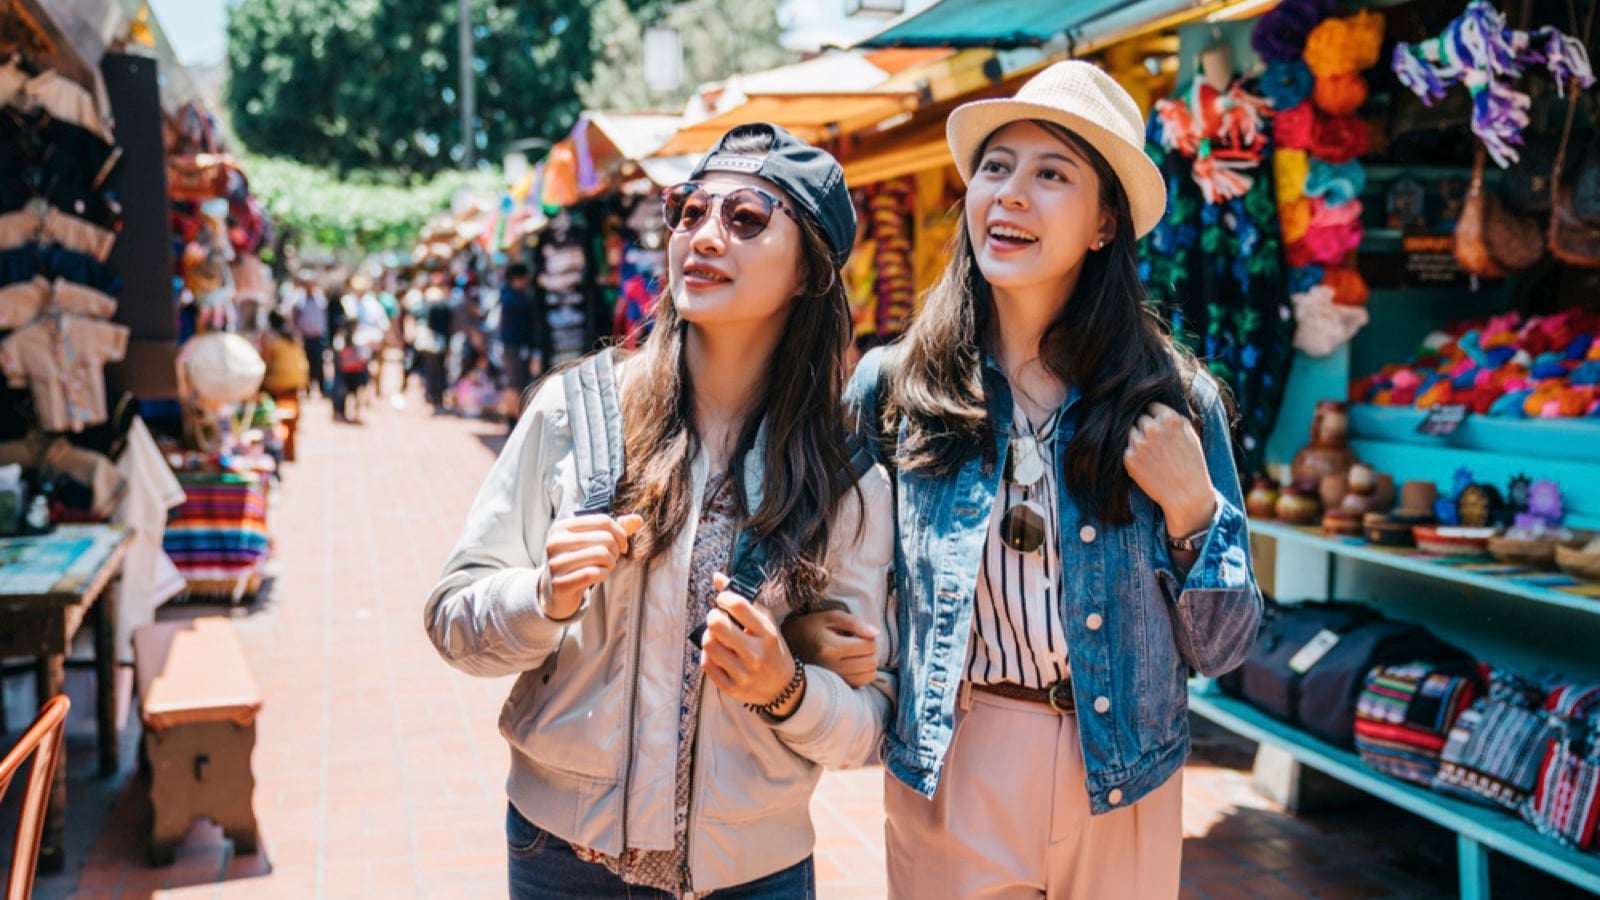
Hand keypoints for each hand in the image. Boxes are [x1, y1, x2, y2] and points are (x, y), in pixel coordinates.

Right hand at [543, 513, 643, 618]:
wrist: (556, 592)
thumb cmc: (578, 562)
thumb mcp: (592, 542)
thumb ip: (615, 529)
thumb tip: (638, 519)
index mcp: (561, 527)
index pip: (603, 520)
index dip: (620, 533)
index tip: (622, 545)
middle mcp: (555, 542)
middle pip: (605, 538)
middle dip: (616, 550)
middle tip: (613, 559)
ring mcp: (555, 563)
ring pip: (601, 554)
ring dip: (611, 563)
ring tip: (606, 567)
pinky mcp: (559, 583)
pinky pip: (593, 574)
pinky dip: (603, 574)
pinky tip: (599, 576)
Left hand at [701, 573, 802, 716]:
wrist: (783, 688)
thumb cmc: (771, 650)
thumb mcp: (766, 624)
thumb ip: (743, 601)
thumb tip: (716, 577)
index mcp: (767, 634)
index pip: (739, 606)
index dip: (724, 597)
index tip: (723, 600)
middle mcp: (756, 654)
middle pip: (717, 625)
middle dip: (712, 616)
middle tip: (717, 618)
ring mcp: (743, 673)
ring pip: (709, 644)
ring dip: (708, 636)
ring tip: (717, 636)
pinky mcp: (732, 688)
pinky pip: (706, 664)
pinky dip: (708, 655)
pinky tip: (717, 653)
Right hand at [782, 609, 878, 687]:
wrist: (787, 647)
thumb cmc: (811, 628)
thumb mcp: (830, 617)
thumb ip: (854, 623)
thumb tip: (876, 633)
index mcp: (829, 647)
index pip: (868, 646)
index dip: (868, 637)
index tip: (856, 634)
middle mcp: (831, 667)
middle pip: (871, 661)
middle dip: (869, 650)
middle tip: (856, 643)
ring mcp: (833, 680)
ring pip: (869, 675)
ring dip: (867, 663)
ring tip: (854, 654)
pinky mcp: (834, 688)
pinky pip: (861, 684)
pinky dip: (862, 673)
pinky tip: (851, 664)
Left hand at [1123, 403, 1215, 535]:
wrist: (1187, 494)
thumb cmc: (1192, 464)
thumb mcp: (1190, 435)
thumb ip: (1174, 419)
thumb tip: (1156, 408)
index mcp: (1169, 419)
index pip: (1151, 406)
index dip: (1155, 416)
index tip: (1157, 426)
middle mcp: (1152, 428)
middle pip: (1140, 419)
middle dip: (1146, 428)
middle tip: (1156, 444)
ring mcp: (1139, 443)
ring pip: (1131, 432)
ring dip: (1137, 440)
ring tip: (1151, 455)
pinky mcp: (1129, 458)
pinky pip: (1127, 449)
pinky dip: (1133, 455)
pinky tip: (1146, 465)